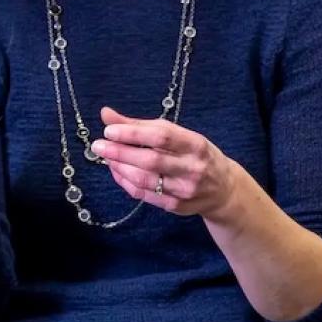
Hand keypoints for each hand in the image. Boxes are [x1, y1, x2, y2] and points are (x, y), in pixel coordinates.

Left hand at [92, 107, 240, 217]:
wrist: (223, 189)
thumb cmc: (195, 154)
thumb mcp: (177, 134)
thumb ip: (141, 125)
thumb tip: (106, 114)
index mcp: (195, 144)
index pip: (161, 137)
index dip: (133, 133)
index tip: (109, 130)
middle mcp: (192, 168)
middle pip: (150, 160)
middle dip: (120, 152)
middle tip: (98, 146)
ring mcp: (185, 190)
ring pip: (144, 180)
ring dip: (120, 168)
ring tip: (106, 157)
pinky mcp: (176, 206)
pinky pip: (143, 195)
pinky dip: (125, 182)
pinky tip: (117, 171)